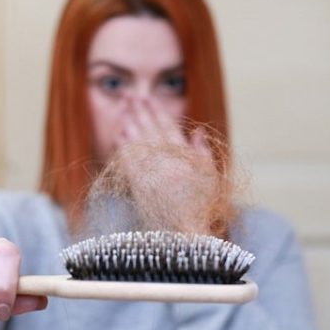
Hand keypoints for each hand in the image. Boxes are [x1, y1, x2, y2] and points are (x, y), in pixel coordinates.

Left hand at [113, 98, 220, 234]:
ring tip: (123, 110)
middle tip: (131, 96)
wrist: (187, 233)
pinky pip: (129, 161)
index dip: (156, 111)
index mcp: (185, 156)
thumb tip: (198, 130)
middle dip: (140, 111)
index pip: (168, 127)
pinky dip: (124, 147)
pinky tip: (119, 136)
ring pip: (138, 142)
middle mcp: (167, 161)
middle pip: (150, 130)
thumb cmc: (203, 206)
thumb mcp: (211, 177)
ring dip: (130, 124)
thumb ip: (203, 152)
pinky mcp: (140, 186)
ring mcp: (152, 173)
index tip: (148, 98)